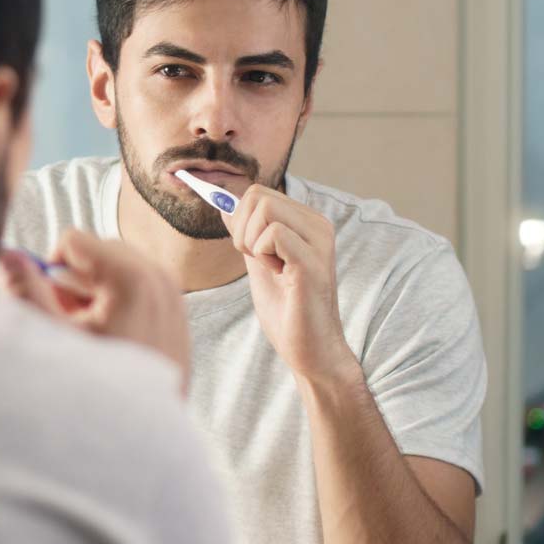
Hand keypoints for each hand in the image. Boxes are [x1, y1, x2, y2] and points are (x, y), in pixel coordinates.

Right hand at [0, 229, 190, 389]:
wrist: (141, 446)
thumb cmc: (94, 394)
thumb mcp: (51, 339)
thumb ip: (26, 290)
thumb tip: (6, 253)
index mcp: (131, 277)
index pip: (74, 240)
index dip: (52, 270)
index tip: (54, 307)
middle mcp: (160, 279)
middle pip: (99, 252)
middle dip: (76, 281)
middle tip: (69, 324)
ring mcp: (174, 299)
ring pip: (119, 272)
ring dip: (96, 295)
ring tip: (89, 339)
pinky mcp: (179, 318)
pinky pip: (140, 293)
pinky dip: (119, 308)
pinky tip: (112, 346)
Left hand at [221, 184, 352, 380]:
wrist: (309, 350)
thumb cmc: (287, 310)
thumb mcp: (258, 263)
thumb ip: (246, 233)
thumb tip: (224, 205)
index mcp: (307, 222)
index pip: (258, 193)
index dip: (239, 221)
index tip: (252, 252)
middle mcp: (318, 225)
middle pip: (257, 196)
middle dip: (242, 230)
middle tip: (260, 261)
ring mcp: (319, 241)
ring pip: (264, 209)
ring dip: (251, 243)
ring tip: (272, 269)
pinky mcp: (313, 260)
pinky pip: (273, 234)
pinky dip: (262, 256)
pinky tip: (280, 276)